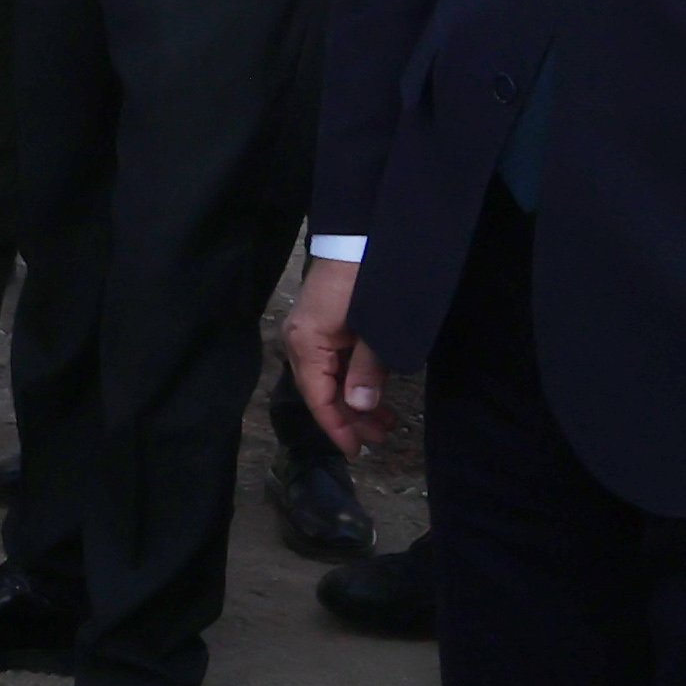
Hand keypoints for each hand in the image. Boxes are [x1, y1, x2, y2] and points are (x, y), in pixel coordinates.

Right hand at [283, 253, 383, 455]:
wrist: (359, 235)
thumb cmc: (366, 281)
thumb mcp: (373, 330)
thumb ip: (367, 370)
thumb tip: (359, 406)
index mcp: (306, 345)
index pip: (318, 398)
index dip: (338, 426)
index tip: (357, 450)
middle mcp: (300, 342)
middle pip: (322, 391)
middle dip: (351, 417)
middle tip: (383, 436)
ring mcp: (310, 332)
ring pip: (329, 378)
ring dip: (355, 399)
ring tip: (385, 419)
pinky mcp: (322, 323)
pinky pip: (333, 362)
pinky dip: (353, 379)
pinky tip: (373, 390)